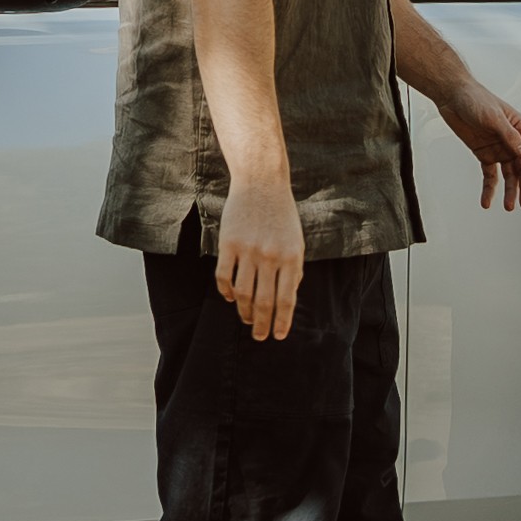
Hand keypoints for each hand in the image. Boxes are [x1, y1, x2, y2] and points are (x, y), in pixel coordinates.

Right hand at [215, 168, 306, 341]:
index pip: (286, 300)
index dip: (281, 322)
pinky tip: (230, 298)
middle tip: (259, 337)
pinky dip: (225, 292)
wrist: (262, 182)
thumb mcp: (296, 242)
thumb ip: (293, 270)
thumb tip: (287, 300)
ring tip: (246, 319)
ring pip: (242, 293)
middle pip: (264, 302)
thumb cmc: (282, 215)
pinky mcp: (229, 244)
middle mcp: (270, 257)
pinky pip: (224, 276)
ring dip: (244, 311)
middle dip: (262, 324)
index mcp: (291, 258)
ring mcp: (248, 250)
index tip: (277, 336)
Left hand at [432, 76, 520, 211]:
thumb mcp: (494, 116)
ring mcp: (499, 149)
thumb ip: (510, 136)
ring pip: (509, 175)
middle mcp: (513, 142)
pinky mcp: (485, 154)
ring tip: (509, 206)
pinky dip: (489, 189)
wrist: (452, 97)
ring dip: (510, 191)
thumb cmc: (476, 99)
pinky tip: (487, 202)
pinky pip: (490, 175)